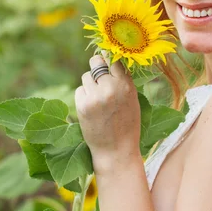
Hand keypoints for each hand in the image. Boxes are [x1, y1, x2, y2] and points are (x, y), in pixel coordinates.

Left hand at [75, 53, 140, 167]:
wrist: (116, 151)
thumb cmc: (127, 125)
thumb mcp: (132, 100)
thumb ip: (122, 82)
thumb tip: (110, 61)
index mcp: (126, 85)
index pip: (114, 59)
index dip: (109, 59)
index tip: (107, 62)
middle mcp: (110, 88)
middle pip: (96, 62)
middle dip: (96, 66)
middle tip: (98, 76)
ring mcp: (95, 96)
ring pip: (86, 76)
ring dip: (90, 84)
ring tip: (98, 99)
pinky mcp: (82, 105)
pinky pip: (79, 90)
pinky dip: (83, 96)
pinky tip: (91, 108)